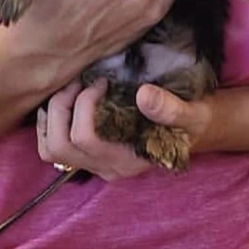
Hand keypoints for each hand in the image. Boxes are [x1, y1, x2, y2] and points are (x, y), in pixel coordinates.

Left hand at [36, 78, 216, 179]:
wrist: (199, 130)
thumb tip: (143, 95)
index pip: (85, 139)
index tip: (102, 81)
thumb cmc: (196, 121)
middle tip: (80, 81)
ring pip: (50, 148)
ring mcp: (96, 163)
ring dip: (54, 114)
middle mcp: (107, 167)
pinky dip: (53, 120)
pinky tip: (71, 99)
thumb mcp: (192, 114)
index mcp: (127, 161)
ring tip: (73, 88)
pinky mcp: (90, 153)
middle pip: (59, 145)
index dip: (84, 104)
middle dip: (62, 107)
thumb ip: (171, 109)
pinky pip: (53, 145)